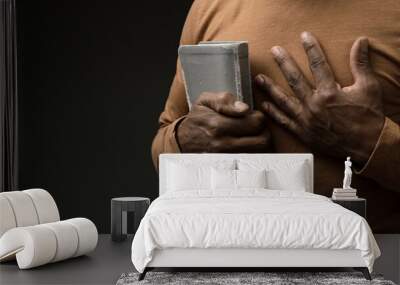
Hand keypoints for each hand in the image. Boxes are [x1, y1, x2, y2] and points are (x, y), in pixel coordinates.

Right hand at [176, 92, 269, 152]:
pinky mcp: (228, 165)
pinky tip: (247, 145)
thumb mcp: (205, 100)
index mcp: (218, 125)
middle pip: (262, 140)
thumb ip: (225, 100)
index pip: (256, 122)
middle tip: (256, 127)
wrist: (181, 140)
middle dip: (264, 131)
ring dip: (260, 143)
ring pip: (259, 153)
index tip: (253, 116)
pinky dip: (254, 153)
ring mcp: (226, 157)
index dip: (259, 117)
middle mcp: (223, 144)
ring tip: (252, 136)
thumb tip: (245, 108)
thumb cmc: (196, 118)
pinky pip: (251, 161)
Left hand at [256, 32, 384, 164]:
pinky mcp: (302, 133)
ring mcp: (306, 120)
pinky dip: (273, 113)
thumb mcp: (369, 87)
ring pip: (283, 101)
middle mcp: (314, 105)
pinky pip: (284, 122)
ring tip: (258, 78)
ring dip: (270, 88)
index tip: (304, 36)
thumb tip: (360, 42)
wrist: (368, 146)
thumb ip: (360, 64)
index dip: (311, 48)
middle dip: (283, 63)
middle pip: (294, 79)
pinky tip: (264, 105)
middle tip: (274, 51)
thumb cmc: (369, 116)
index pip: (318, 64)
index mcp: (330, 93)